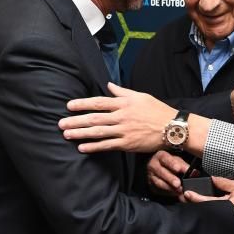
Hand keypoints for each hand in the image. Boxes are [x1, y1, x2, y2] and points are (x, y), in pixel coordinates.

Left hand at [60, 83, 176, 152]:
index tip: (69, 105)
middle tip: (60, 123)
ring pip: (98, 132)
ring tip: (66, 134)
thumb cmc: (157, 110)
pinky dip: (94, 147)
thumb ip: (122, 92)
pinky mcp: (127, 144)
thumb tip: (109, 85)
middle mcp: (122, 116)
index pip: (99, 102)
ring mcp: (124, 131)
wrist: (172, 127)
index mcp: (124, 103)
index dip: (83, 104)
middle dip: (76, 120)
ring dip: (80, 133)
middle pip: (94, 118)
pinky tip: (82, 147)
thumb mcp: (140, 96)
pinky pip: (107, 145)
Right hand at [147, 150, 189, 197]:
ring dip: (169, 187)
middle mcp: (153, 165)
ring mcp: (150, 176)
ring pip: (159, 182)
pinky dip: (167, 193)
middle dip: (170, 178)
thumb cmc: (170, 163)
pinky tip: (174, 193)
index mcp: (161, 156)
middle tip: (178, 184)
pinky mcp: (151, 185)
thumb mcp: (177, 161)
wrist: (158, 168)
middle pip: (161, 172)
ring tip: (178, 190)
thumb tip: (194, 172)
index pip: (166, 159)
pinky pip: (158, 190)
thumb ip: (184, 166)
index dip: (172, 164)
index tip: (178, 169)